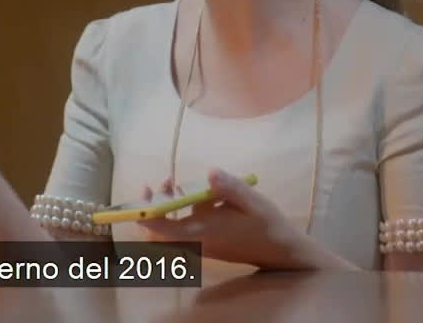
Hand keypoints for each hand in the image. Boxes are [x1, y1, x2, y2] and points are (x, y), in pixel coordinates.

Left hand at [137, 169, 345, 269]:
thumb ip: (229, 187)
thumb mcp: (252, 200)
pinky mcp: (203, 244)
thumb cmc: (265, 224)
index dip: (146, 214)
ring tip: (171, 183)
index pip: (162, 229)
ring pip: (165, 234)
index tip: (144, 192)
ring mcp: (198, 245)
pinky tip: (192, 195)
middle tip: (156, 185)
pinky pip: (177, 233)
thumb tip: (210, 172)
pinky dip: (175, 214)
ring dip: (162, 210)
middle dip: (148, 211)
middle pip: (154, 236)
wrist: (278, 251)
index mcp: (202, 231)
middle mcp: (195, 242)